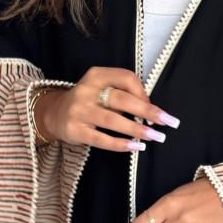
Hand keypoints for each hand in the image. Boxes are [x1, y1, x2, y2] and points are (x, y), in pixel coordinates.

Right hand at [34, 67, 179, 151]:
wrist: (54, 114)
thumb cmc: (89, 101)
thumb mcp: (102, 88)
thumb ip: (123, 93)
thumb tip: (151, 110)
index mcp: (96, 75)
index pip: (126, 78)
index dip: (143, 92)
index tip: (156, 108)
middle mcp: (86, 91)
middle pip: (122, 100)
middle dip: (147, 111)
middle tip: (167, 122)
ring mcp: (79, 111)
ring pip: (113, 121)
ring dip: (137, 130)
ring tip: (156, 137)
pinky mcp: (75, 130)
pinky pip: (102, 139)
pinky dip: (121, 144)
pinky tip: (136, 147)